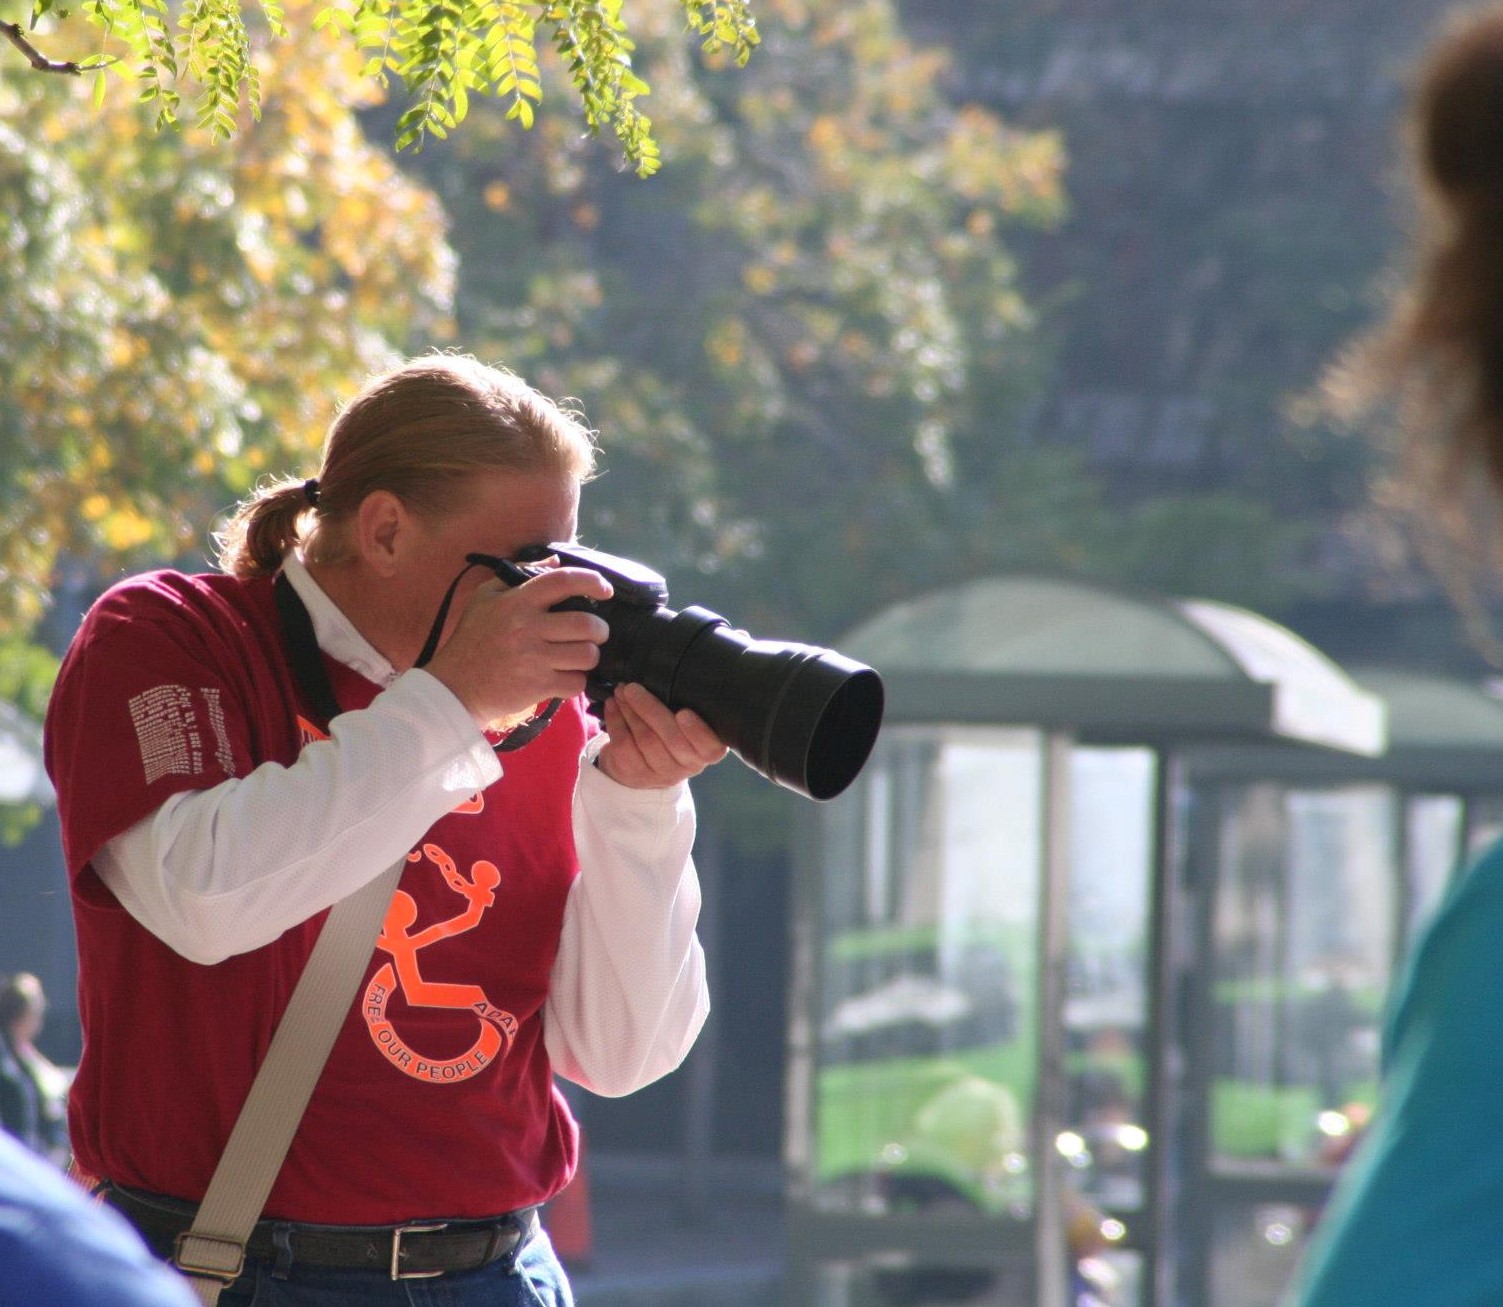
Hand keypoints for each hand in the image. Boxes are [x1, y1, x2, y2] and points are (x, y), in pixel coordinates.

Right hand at [424, 566, 611, 727]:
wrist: (454, 687)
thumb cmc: (471, 639)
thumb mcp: (485, 598)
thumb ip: (519, 574)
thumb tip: (555, 561)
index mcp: (516, 601)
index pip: (563, 581)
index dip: (592, 581)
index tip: (606, 590)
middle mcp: (527, 628)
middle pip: (586, 624)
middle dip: (599, 630)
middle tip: (594, 633)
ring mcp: (533, 659)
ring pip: (587, 655)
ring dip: (589, 656)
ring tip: (578, 656)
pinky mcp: (537, 686)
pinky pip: (576, 682)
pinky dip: (576, 681)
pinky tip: (565, 677)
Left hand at [595, 682, 728, 789]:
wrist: (641, 763)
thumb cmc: (670, 731)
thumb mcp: (686, 722)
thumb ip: (688, 704)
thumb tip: (675, 671)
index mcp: (706, 750)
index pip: (710, 747)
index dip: (697, 731)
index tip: (683, 712)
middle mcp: (687, 765)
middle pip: (672, 739)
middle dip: (650, 710)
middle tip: (633, 688)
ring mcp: (660, 773)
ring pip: (645, 740)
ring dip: (630, 711)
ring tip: (621, 691)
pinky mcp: (635, 773)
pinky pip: (624, 745)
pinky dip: (616, 720)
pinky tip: (612, 705)